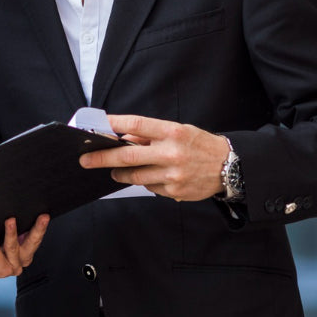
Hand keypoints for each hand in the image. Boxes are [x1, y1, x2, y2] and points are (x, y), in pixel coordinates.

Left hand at [0, 215, 48, 284]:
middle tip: (42, 216)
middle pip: (32, 244)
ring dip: (12, 233)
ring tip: (10, 220)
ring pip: (13, 248)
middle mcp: (19, 261)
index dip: (41, 227)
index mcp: (22, 252)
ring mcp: (10, 268)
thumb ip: (3, 225)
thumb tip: (8, 206)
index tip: (45, 214)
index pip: (35, 238)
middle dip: (38, 229)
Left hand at [78, 114, 230, 201]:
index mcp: (172, 132)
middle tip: (85, 160)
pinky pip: (150, 187)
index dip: (113, 125)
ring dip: (120, 173)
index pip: (135, 125)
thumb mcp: (178, 131)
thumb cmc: (200, 145)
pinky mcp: (175, 192)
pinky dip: (145, 182)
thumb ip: (150, 135)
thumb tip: (121, 138)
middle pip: (127, 155)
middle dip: (102, 158)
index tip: (94, 127)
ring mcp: (173, 175)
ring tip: (114, 170)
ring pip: (135, 176)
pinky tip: (152, 176)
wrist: (231, 167)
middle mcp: (172, 153)